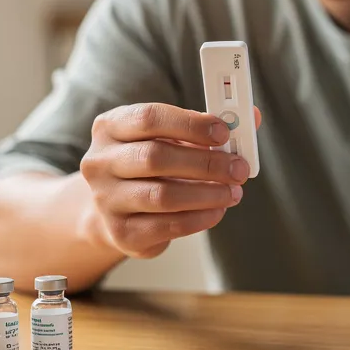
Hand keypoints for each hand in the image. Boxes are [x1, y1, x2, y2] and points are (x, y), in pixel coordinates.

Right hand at [79, 103, 260, 258]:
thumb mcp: (169, 138)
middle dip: (206, 164)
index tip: (223, 133)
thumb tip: (250, 118)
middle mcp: (100, 162)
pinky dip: (199, 218)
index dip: (190, 124)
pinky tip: (217, 211)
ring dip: (207, 194)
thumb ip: (206, 127)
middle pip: (156, 158)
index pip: (149, 118)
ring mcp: (106, 199)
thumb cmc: (149, 166)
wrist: (113, 210)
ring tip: (232, 192)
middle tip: (238, 169)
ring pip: (163, 196)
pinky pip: (167, 225)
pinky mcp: (120, 232)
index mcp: (111, 127)